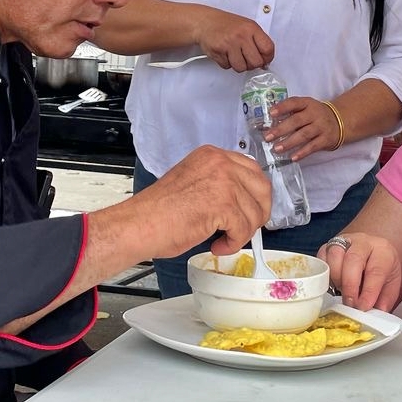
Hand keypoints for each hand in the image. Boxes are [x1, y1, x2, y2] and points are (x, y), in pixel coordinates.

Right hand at [129, 145, 270, 258]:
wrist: (140, 224)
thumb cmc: (159, 211)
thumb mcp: (194, 182)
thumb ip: (219, 183)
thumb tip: (244, 199)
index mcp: (212, 155)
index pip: (252, 170)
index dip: (255, 194)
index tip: (252, 209)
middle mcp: (220, 162)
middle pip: (262, 188)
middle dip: (258, 213)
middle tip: (245, 229)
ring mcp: (224, 182)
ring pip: (254, 213)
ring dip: (242, 233)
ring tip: (223, 240)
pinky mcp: (224, 204)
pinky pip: (244, 229)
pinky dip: (233, 243)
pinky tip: (218, 245)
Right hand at [194, 8, 274, 71]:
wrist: (205, 22)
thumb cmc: (226, 25)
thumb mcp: (247, 27)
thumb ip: (258, 41)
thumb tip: (266, 61)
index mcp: (251, 28)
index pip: (268, 49)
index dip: (267, 58)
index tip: (264, 60)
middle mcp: (241, 36)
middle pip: (256, 62)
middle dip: (252, 65)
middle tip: (248, 60)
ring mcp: (229, 44)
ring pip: (241, 68)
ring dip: (238, 65)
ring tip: (235, 56)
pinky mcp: (218, 51)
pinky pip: (227, 66)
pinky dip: (226, 63)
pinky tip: (225, 54)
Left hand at [265, 96, 341, 160]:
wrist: (340, 121)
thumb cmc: (315, 115)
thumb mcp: (306, 108)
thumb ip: (291, 113)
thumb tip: (269, 125)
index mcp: (307, 103)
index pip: (294, 103)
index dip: (282, 107)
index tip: (271, 113)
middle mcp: (315, 114)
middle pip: (296, 121)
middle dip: (281, 129)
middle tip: (267, 137)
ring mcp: (321, 127)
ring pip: (304, 135)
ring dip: (289, 142)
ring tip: (276, 149)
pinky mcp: (326, 139)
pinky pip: (313, 147)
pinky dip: (302, 152)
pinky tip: (292, 157)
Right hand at [319, 233, 401, 311]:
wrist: (371, 252)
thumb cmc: (380, 268)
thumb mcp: (390, 284)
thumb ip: (385, 299)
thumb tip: (376, 313)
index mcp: (383, 251)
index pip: (376, 270)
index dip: (369, 291)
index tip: (363, 307)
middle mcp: (363, 243)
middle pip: (353, 260)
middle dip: (350, 286)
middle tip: (350, 304)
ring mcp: (344, 242)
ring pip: (335, 256)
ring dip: (336, 278)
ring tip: (340, 292)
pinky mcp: (328, 245)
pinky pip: (322, 257)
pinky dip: (324, 273)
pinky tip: (331, 284)